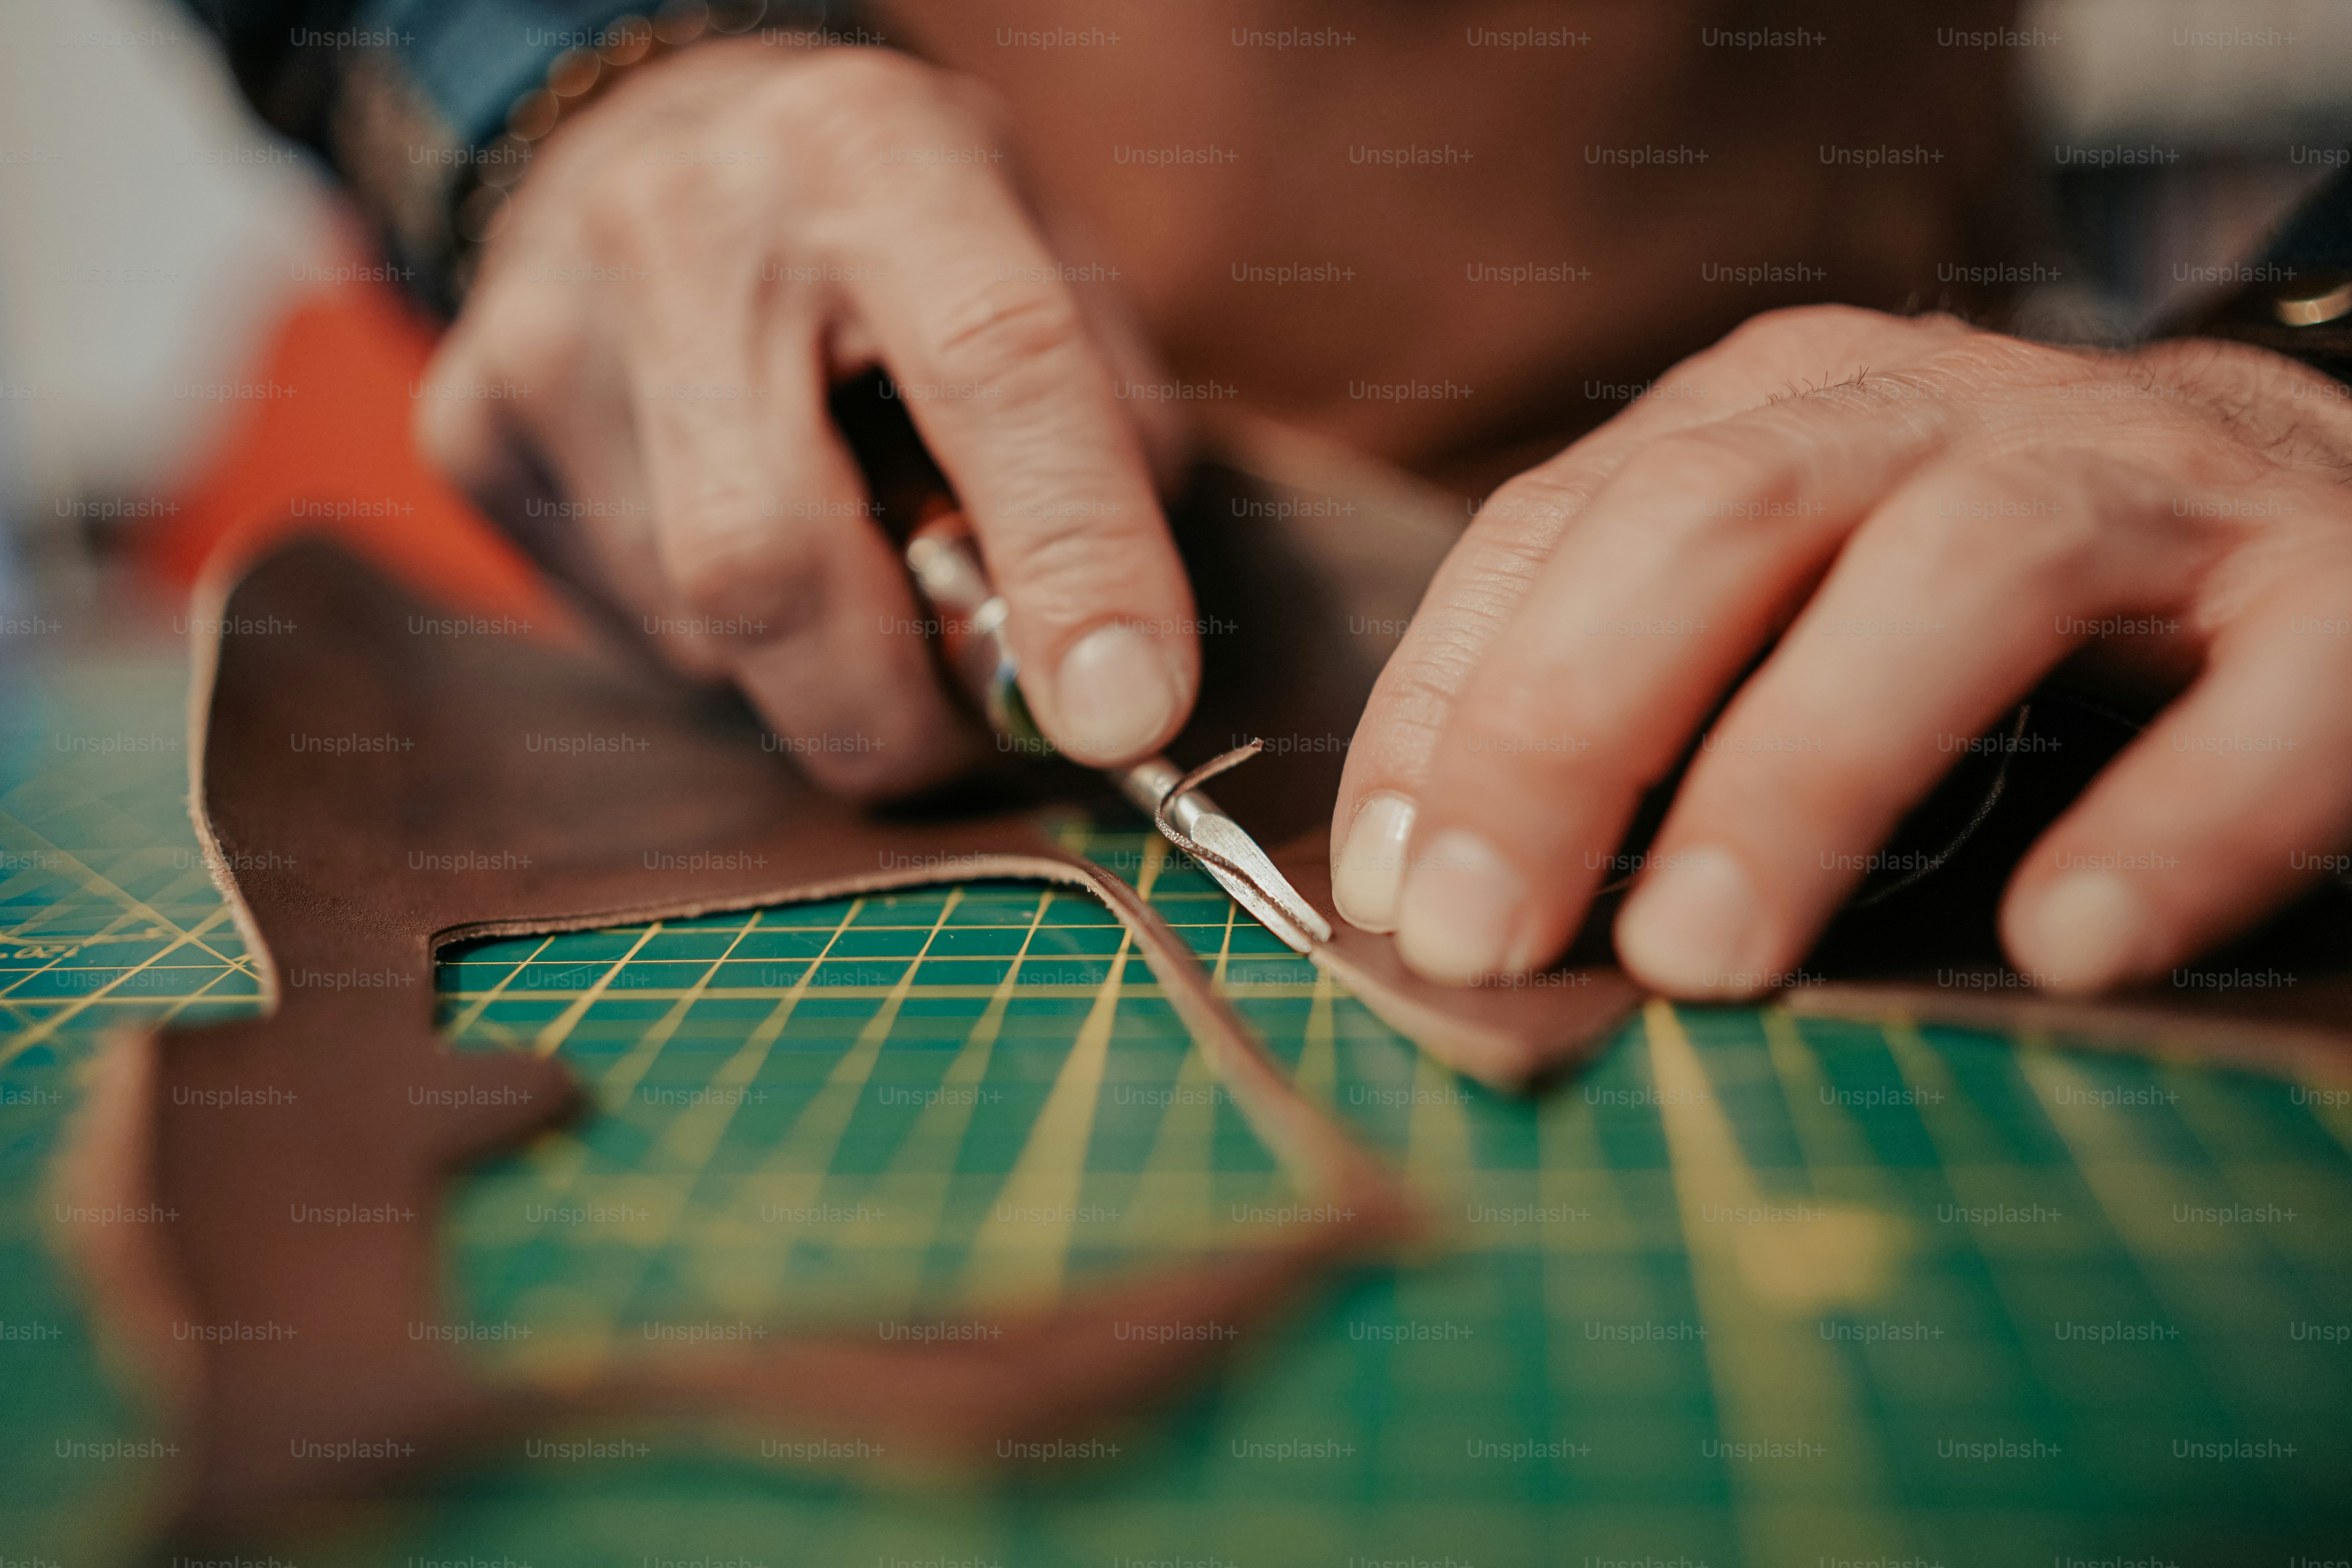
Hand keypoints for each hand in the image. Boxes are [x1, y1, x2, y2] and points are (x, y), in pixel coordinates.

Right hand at [416, 43, 1196, 795]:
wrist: (657, 146)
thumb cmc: (892, 236)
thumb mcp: (1043, 264)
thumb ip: (1104, 449)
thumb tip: (1104, 673)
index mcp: (868, 151)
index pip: (996, 368)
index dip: (1074, 563)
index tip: (1123, 715)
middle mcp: (679, 226)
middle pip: (775, 559)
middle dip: (893, 709)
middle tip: (970, 728)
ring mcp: (546, 334)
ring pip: (701, 630)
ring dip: (813, 669)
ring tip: (845, 561)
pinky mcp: (469, 426)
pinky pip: (626, 635)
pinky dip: (721, 647)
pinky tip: (736, 533)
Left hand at [1329, 305, 2351, 997]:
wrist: (2314, 521)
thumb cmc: (2004, 615)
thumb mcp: (1794, 607)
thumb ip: (1655, 699)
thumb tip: (1452, 882)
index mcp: (1789, 411)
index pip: (1561, 525)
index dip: (1453, 704)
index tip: (1389, 886)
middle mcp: (1948, 414)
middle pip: (1716, 524)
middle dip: (1569, 730)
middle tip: (1486, 940)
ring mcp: (2152, 483)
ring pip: (1956, 577)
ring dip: (1808, 771)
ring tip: (1703, 959)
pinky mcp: (2340, 588)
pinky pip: (2264, 692)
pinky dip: (2167, 817)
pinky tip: (2063, 943)